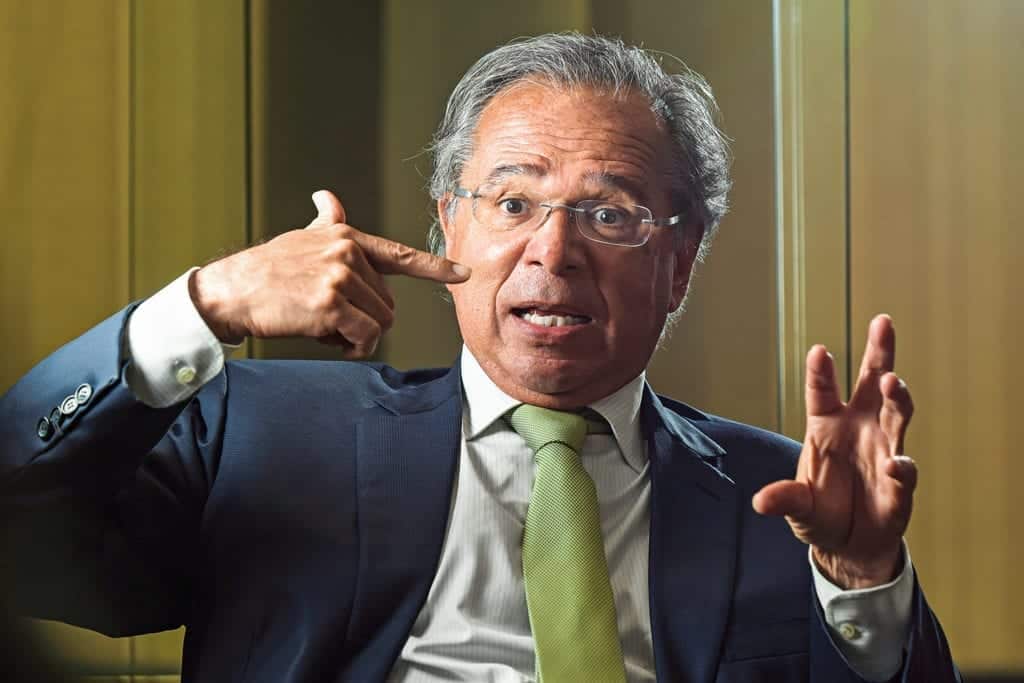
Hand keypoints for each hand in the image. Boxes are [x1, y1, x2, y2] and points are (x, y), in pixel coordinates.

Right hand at [190, 190, 469, 356]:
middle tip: (330, 315)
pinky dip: (351, 347)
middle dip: (365, 319)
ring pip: (379, 323)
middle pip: (388, 304)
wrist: (231, 291)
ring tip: (324, 324)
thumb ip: (327, 223)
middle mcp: (347, 253)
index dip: (436, 268)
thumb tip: (329, 197)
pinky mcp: (330, 303)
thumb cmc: (266, 269)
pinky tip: (327, 338)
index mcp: (347, 238)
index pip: (400, 255)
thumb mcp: (302, 238)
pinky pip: (364, 337)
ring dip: (356, 336)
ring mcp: (339, 277)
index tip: (464, 274)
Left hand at [752, 314, 915, 587]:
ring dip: (896, 396)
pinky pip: (903, 468)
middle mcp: (858, 428)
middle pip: (870, 383)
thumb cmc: (820, 514)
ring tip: (891, 382)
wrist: (849, 545)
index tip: (819, 351)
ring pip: (896, 412)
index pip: (822, 392)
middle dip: (879, 352)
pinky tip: (895, 467)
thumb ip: (784, 500)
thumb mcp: (797, 507)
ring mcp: (883, 449)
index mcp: (826, 425)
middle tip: (882, 323)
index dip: (821, 372)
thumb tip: (761, 502)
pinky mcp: (900, 480)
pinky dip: (901, 467)